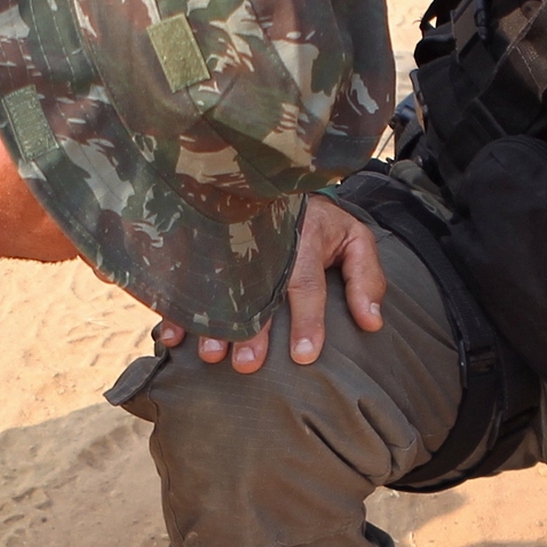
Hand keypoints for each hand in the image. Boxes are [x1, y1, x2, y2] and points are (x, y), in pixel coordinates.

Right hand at [155, 194, 384, 371]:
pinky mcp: (208, 244)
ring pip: (221, 283)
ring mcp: (232, 240)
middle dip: (252, 329)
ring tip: (210, 355)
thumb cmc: (321, 225)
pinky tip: (174, 335)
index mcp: (305, 236)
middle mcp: (267, 239)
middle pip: (258, 287)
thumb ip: (367, 278)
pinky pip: (190, 275)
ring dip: (213, 322)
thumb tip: (372, 323)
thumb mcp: (355, 240)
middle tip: (247, 365)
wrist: (278, 182)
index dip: (307, 320)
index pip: (306, 283)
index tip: (304, 356)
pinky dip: (180, 307)